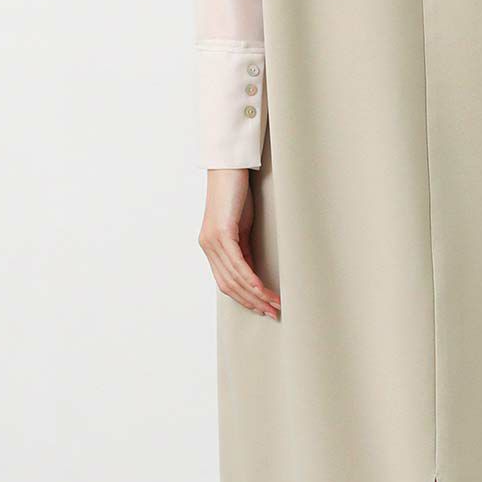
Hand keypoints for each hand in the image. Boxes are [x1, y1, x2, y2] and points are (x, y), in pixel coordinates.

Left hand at [199, 169, 280, 318]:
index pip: (226, 282)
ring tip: (274, 303)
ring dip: (255, 294)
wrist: (229, 169)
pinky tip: (261, 288)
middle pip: (229, 285)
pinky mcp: (220, 233)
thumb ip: (243, 250)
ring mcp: (212, 241)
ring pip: (233, 278)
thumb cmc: (236, 194)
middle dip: (252, 302)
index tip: (264, 309)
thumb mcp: (241, 227)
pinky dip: (250, 278)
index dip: (245, 299)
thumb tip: (251, 273)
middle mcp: (207, 247)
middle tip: (273, 313)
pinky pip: (236, 263)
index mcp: (211, 247)